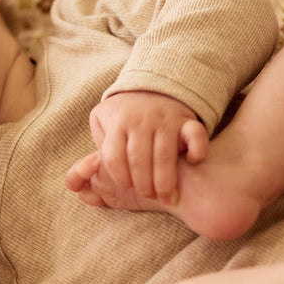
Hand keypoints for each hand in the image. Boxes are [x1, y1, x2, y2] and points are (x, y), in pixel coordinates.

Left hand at [65, 90, 207, 208]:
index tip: (126, 186)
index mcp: (118, 123)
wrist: (154, 85)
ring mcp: (165, 120)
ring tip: (167, 198)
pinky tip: (193, 162)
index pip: (114, 156)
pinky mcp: (186, 120)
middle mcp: (141, 122)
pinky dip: (197, 149)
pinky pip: (195, 135)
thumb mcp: (102, 120)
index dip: (119, 176)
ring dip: (166, 181)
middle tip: (149, 196)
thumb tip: (87, 173)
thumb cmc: (124, 113)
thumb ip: (98, 143)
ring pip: (164, 154)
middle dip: (143, 184)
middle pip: (140, 160)